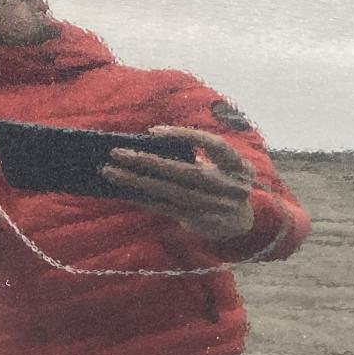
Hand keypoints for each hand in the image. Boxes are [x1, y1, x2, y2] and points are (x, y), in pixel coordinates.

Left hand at [100, 124, 258, 240]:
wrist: (242, 221)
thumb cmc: (225, 182)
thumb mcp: (223, 165)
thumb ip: (199, 153)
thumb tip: (151, 144)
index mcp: (236, 163)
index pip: (213, 144)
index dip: (184, 136)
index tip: (153, 132)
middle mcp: (228, 186)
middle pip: (183, 172)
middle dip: (147, 161)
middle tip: (116, 152)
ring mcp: (214, 207)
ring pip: (170, 193)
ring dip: (137, 182)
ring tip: (110, 172)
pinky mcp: (200, 222)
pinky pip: (166, 209)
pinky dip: (144, 199)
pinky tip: (124, 191)